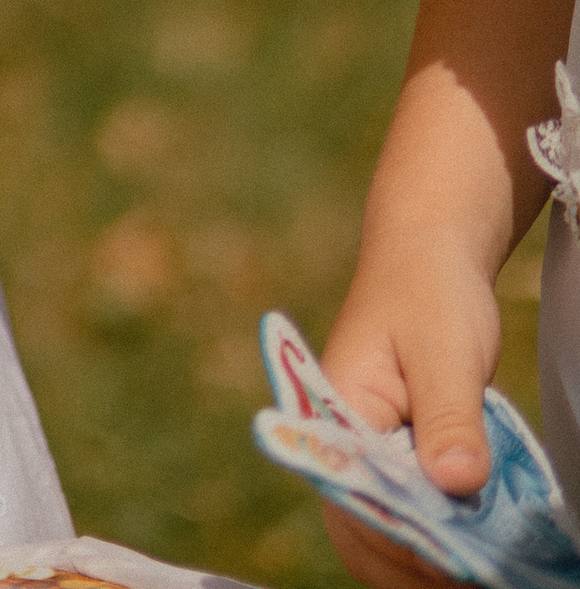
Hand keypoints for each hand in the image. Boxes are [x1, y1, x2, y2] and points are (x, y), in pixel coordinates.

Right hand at [316, 241, 501, 588]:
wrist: (427, 261)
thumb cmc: (429, 294)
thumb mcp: (445, 352)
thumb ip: (448, 417)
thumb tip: (456, 483)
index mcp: (332, 415)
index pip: (357, 502)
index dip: (407, 538)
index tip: (463, 556)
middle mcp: (338, 448)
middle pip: (363, 535)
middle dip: (418, 562)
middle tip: (480, 567)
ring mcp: (364, 460)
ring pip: (382, 540)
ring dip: (429, 557)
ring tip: (485, 557)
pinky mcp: (392, 465)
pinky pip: (406, 521)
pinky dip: (440, 539)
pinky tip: (479, 538)